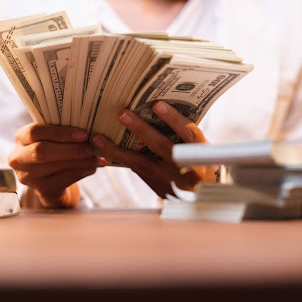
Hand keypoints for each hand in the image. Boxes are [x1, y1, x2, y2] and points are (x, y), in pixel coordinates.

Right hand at [8, 124, 102, 207]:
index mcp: (21, 138)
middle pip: (43, 151)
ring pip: (56, 166)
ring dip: (82, 161)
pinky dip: (82, 172)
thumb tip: (90, 127)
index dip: (60, 133)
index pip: (35, 132)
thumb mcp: (50, 138)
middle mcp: (19, 158)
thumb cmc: (52, 150)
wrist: (48, 180)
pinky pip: (65, 179)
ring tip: (98, 157)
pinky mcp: (41, 189)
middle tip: (93, 147)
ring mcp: (28, 176)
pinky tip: (93, 167)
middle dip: (72, 149)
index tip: (83, 134)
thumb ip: (61, 130)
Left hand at [91, 101, 215, 197]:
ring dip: (117, 150)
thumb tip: (158, 109)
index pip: (188, 134)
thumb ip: (185, 134)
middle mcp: (186, 169)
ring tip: (98, 137)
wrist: (204, 197)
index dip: (173, 119)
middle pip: (161, 147)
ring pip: (140, 164)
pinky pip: (137, 171)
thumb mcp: (203, 148)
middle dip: (140, 129)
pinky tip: (107, 148)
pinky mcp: (158, 189)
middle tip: (122, 114)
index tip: (157, 104)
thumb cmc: (203, 164)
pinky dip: (122, 159)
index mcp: (202, 154)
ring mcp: (170, 182)